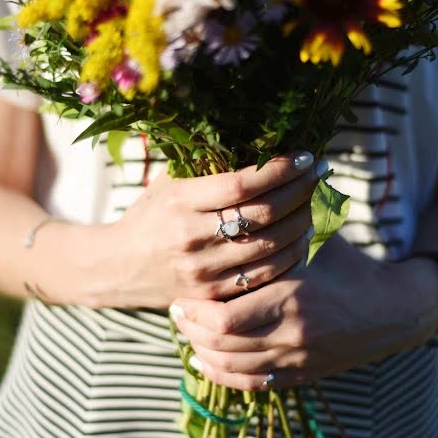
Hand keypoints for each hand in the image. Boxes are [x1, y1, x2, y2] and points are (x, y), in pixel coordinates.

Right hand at [81, 151, 328, 308]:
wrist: (118, 268)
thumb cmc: (151, 215)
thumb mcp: (170, 183)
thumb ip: (207, 168)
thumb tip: (261, 143)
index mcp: (180, 201)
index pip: (240, 184)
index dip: (279, 170)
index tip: (304, 157)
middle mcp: (191, 237)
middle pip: (262, 214)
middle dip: (300, 190)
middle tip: (320, 174)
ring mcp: (203, 270)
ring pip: (270, 247)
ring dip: (302, 221)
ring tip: (316, 201)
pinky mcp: (212, 294)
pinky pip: (264, 275)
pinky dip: (291, 254)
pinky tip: (302, 236)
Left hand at [170, 236, 437, 390]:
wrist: (393, 310)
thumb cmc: (351, 266)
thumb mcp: (321, 238)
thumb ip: (287, 216)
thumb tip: (253, 177)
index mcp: (293, 297)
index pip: (226, 316)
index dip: (197, 309)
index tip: (183, 292)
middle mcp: (292, 333)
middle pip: (223, 343)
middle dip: (192, 328)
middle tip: (177, 310)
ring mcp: (296, 358)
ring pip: (232, 367)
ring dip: (202, 351)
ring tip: (187, 331)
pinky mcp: (300, 374)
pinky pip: (251, 383)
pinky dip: (222, 375)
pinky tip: (205, 360)